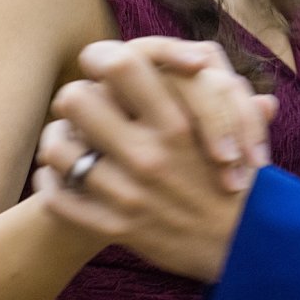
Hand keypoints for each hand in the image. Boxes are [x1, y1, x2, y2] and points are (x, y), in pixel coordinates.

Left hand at [35, 39, 275, 281]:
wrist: (248, 243)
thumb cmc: (241, 175)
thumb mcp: (232, 126)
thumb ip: (209, 91)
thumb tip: (201, 56)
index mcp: (178, 122)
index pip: (121, 66)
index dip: (103, 57)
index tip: (102, 66)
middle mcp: (149, 154)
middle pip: (76, 99)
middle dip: (76, 97)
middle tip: (84, 104)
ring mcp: (129, 192)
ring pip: (58, 150)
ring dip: (59, 142)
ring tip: (68, 140)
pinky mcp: (115, 227)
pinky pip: (59, 200)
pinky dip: (50, 186)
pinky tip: (56, 178)